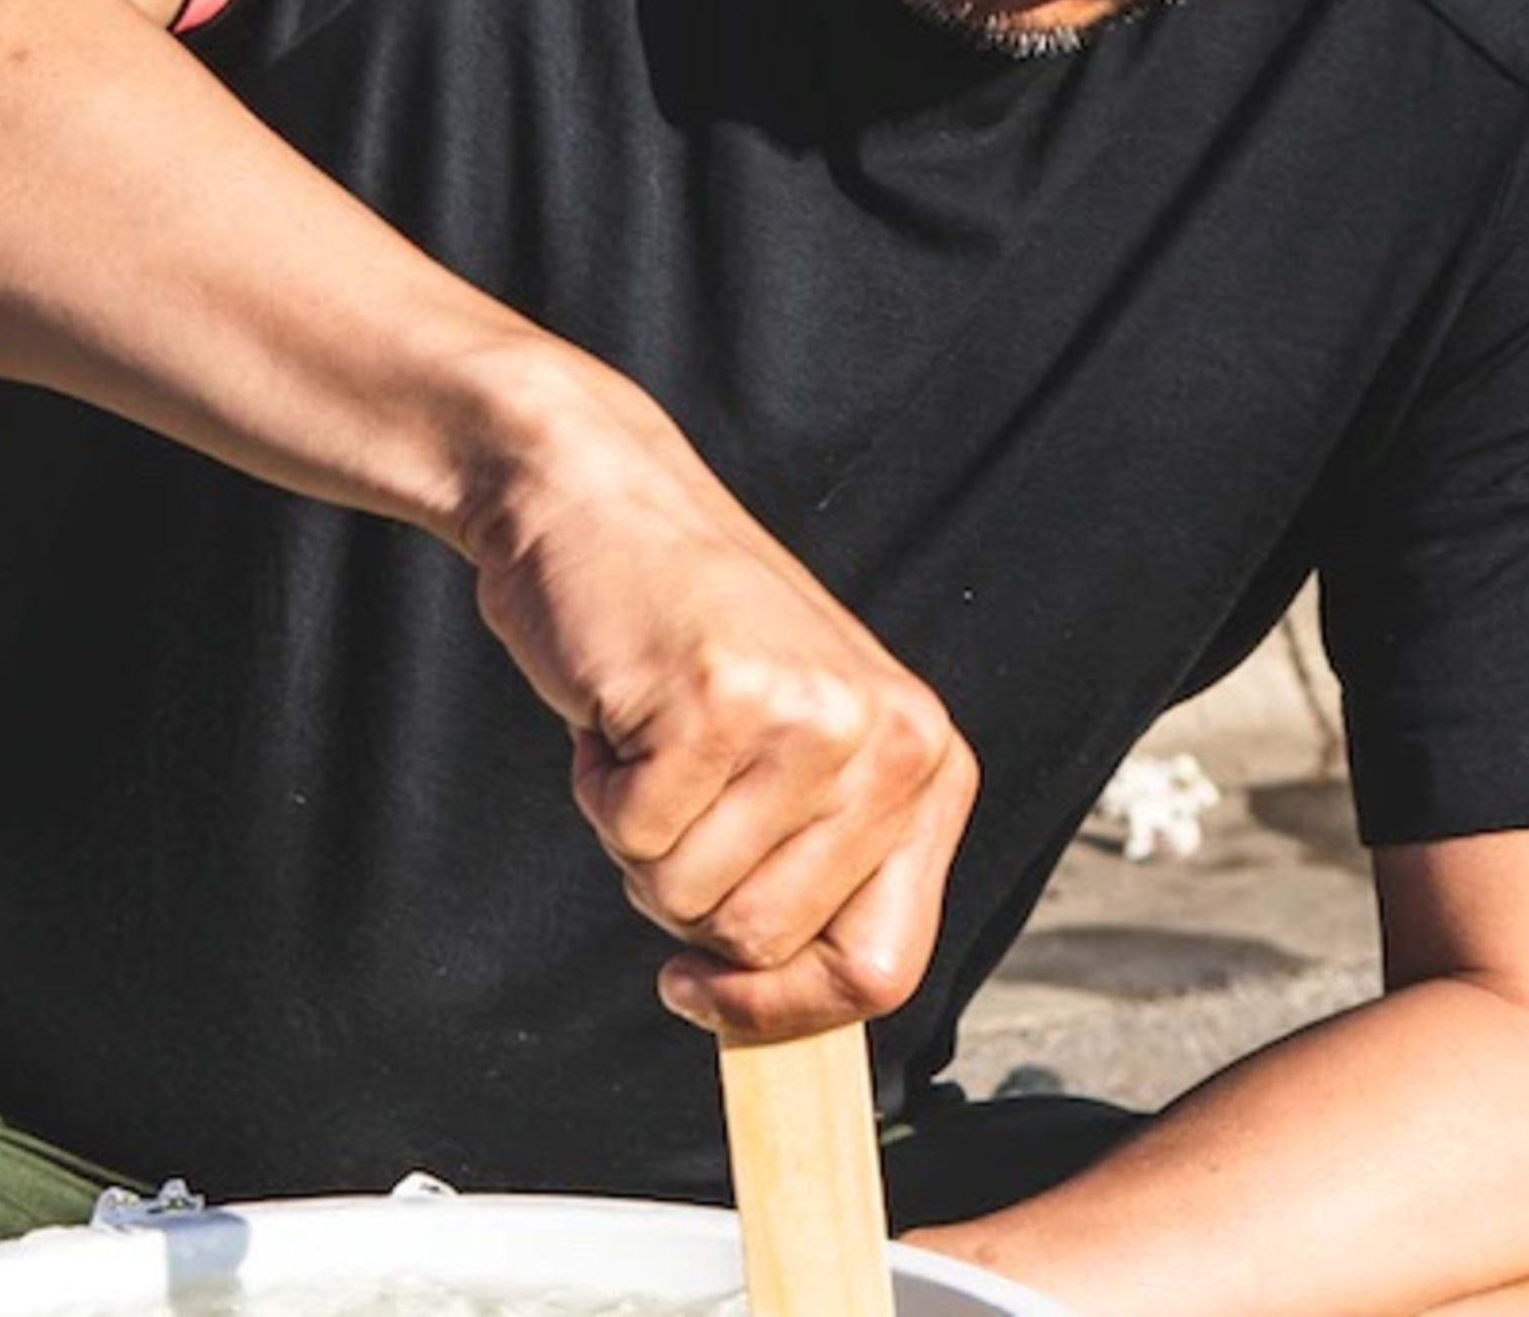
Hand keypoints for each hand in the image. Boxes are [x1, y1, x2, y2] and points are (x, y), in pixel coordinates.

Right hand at [460, 353, 977, 1041]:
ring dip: (639, 834)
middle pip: (765, 944)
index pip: (884, 968)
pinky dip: (599, 787)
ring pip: (688, 900)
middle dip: (688, 895)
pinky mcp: (716, 699)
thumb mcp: (798, 753)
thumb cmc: (690, 640)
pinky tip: (623, 708)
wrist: (601, 499)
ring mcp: (809, 719)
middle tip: (680, 786)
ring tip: (656, 734)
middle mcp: (891, 743)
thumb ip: (816, 874)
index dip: (781, 1014)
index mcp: (929, 767)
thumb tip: (781, 1028)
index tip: (705, 993)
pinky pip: (630, 833)